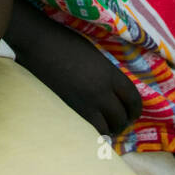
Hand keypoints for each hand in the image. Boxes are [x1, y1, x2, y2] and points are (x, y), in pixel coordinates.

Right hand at [17, 12, 141, 136]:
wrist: (38, 44)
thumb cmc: (65, 42)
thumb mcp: (94, 54)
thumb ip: (106, 72)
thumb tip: (114, 88)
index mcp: (109, 73)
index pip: (133, 98)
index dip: (136, 109)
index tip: (133, 112)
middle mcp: (101, 90)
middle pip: (121, 115)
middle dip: (123, 121)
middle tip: (120, 122)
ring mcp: (85, 102)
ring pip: (107, 127)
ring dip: (110, 129)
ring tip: (107, 128)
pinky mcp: (70, 109)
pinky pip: (90, 129)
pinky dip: (94, 132)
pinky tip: (91, 127)